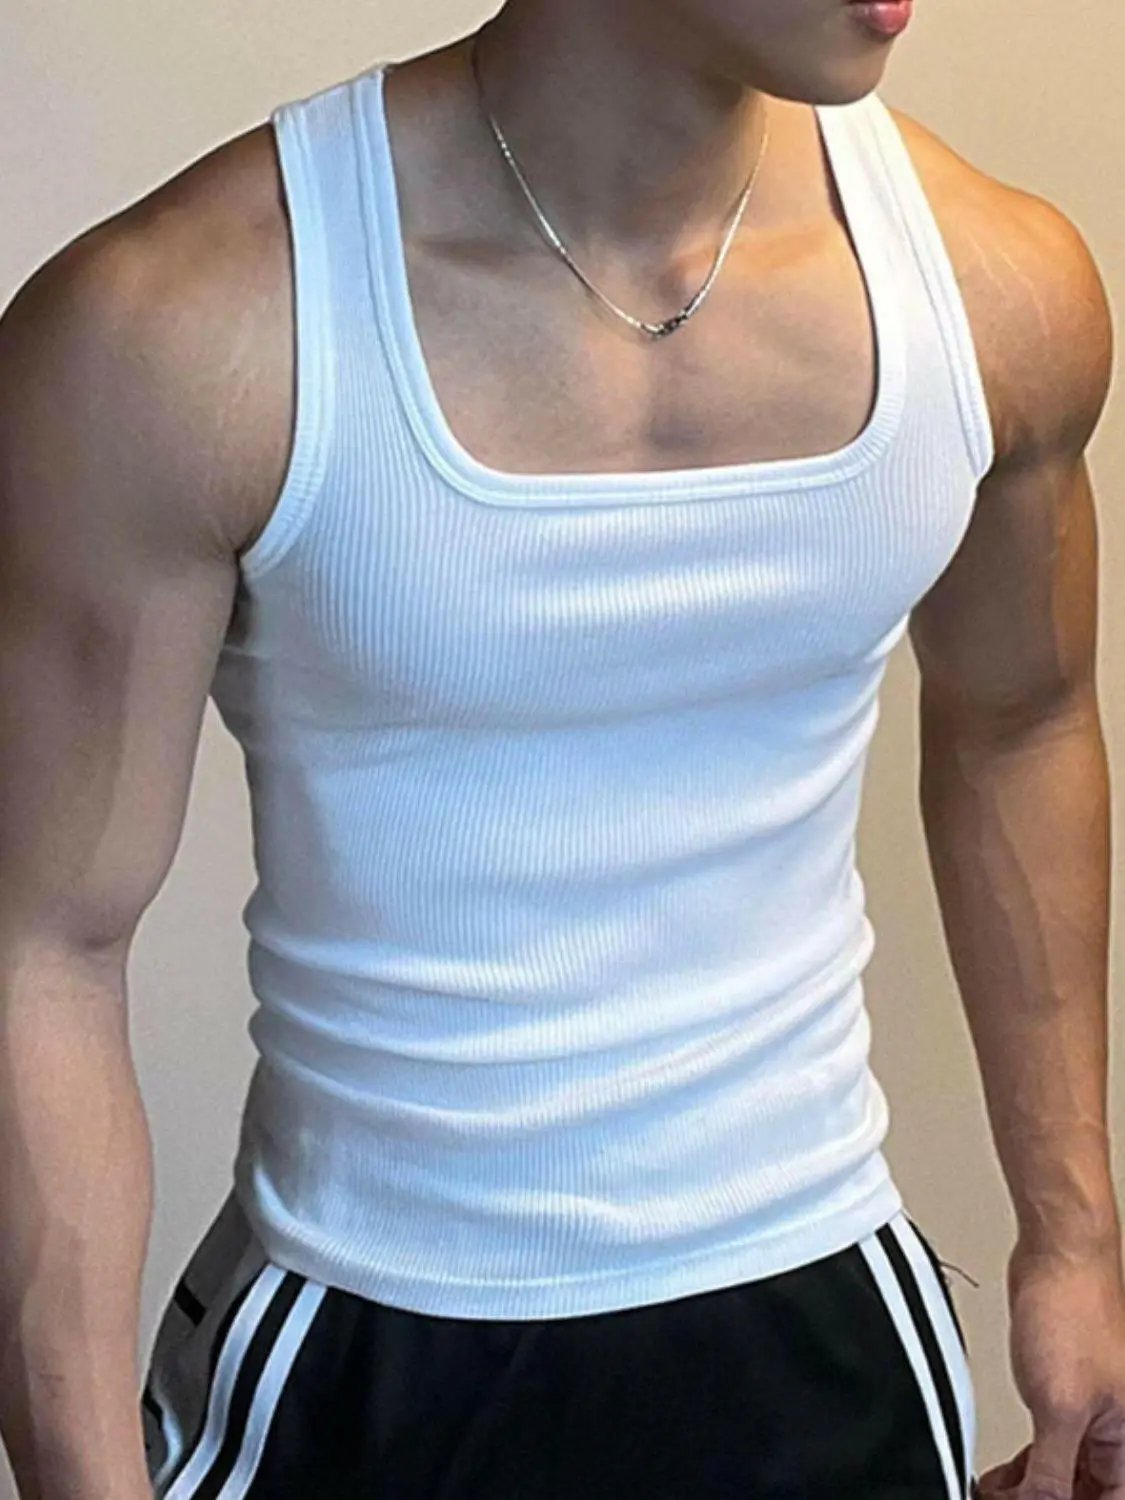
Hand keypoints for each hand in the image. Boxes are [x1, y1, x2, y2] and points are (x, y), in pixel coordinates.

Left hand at [976, 1241, 1124, 1497]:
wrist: (1058, 1255)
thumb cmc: (1074, 1311)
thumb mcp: (1060, 1406)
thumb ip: (1052, 1468)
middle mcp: (1119, 1431)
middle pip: (1088, 1491)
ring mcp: (1092, 1413)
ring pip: (1067, 1474)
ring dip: (1033, 1491)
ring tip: (998, 1496)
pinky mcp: (1064, 1393)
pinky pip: (1049, 1445)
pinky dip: (1027, 1466)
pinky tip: (1002, 1478)